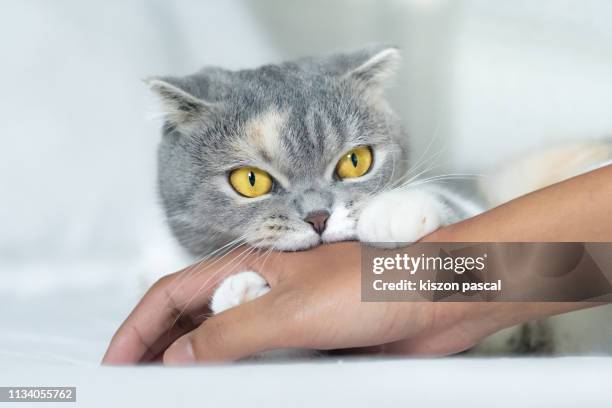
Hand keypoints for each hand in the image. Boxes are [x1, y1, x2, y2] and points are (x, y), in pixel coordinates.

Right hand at [103, 242, 494, 363]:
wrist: (440, 298)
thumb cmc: (379, 281)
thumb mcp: (293, 308)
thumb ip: (233, 333)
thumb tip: (179, 356)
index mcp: (250, 265)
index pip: (174, 293)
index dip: (138, 326)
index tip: (116, 363)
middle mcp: (262, 288)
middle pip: (193, 319)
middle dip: (159, 349)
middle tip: (137, 387)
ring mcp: (285, 316)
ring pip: (226, 344)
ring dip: (198, 367)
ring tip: (175, 395)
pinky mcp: (310, 342)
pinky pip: (263, 364)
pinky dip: (240, 381)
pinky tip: (233, 395)